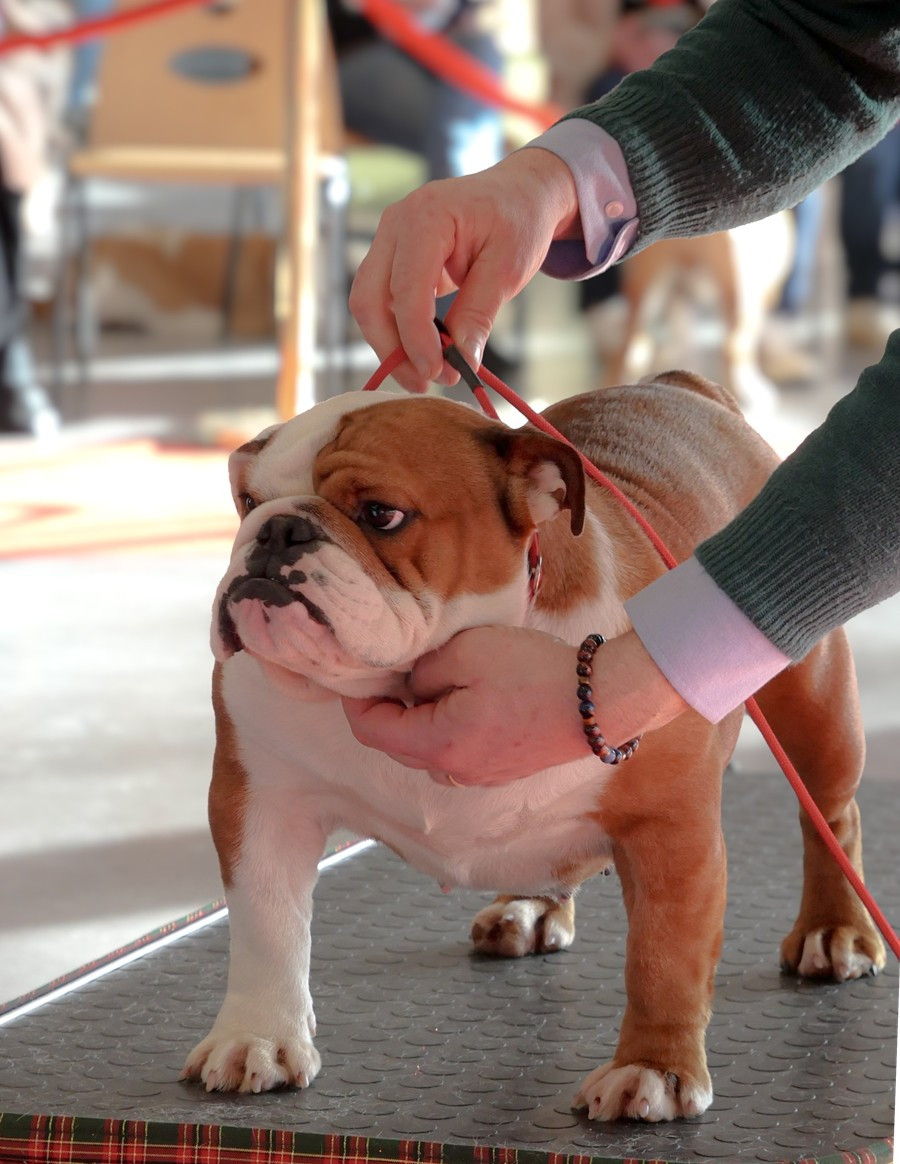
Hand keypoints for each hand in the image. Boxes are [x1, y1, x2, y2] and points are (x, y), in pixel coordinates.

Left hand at [341, 626, 689, 785]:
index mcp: (437, 745)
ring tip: (433, 678)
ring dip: (421, 718)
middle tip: (391, 670)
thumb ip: (423, 670)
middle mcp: (454, 772)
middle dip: (389, 709)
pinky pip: (460, 750)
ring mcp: (481, 775)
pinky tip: (467, 695)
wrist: (601, 701)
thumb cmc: (532, 673)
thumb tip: (411, 684)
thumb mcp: (465, 652)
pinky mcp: (504, 769)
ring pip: (430, 748)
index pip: (373, 732)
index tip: (355, 675)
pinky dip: (449, 726)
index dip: (357, 703)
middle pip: (400, 744)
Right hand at [349, 148, 580, 392]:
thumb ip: (479, 314)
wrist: (517, 194)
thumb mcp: (508, 269)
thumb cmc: (517, 222)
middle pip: (370, 298)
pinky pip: (380, 301)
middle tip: (425, 383)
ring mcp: (388, 238)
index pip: (405, 289)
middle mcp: (396, 223)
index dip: (415, 338)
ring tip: (427, 375)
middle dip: (392, 348)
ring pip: (368, 304)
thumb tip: (460, 363)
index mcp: (427, 216)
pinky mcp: (391, 256)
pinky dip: (397, 331)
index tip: (435, 373)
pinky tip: (423, 353)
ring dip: (391, 345)